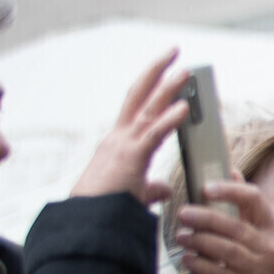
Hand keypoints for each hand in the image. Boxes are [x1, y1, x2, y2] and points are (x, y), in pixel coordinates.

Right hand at [68, 50, 191, 203]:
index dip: (151, 87)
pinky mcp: (130, 158)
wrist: (88, 222)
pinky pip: (153, 134)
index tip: (165, 71)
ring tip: (185, 70)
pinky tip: (184, 107)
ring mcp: (123, 145)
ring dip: (168, 88)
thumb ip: (151, 188)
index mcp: (119, 143)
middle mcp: (119, 137)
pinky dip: (169, 119)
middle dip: (157, 71)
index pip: (136, 107)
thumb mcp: (135, 195)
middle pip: (138, 94)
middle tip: (174, 51)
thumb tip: (164, 188)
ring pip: (147, 108)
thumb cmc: (107, 210)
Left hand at [172, 180, 273, 273]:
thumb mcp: (253, 233)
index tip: (205, 188)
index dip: (230, 191)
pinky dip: (198, 264)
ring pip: (226, 250)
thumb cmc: (247, 261)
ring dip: (199, 241)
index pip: (255, 200)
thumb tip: (231, 170)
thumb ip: (242, 205)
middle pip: (236, 227)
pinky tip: (186, 258)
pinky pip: (217, 272)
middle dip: (206, 218)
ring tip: (180, 236)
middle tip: (182, 213)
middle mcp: (269, 247)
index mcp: (270, 227)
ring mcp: (257, 269)